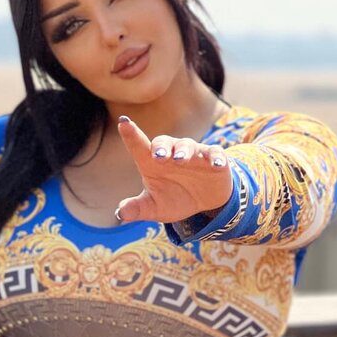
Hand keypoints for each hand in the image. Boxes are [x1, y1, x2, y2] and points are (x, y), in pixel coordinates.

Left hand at [114, 115, 231, 224]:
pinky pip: (215, 154)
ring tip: (181, 160)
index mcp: (153, 163)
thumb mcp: (155, 208)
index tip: (123, 122)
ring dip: (184, 151)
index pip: (140, 147)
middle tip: (158, 156)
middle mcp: (172, 154)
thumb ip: (138, 208)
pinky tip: (215, 164)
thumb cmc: (174, 199)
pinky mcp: (214, 159)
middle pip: (164, 142)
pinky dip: (215, 158)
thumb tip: (120, 214)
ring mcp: (194, 155)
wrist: (204, 203)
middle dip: (162, 147)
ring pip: (188, 146)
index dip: (131, 134)